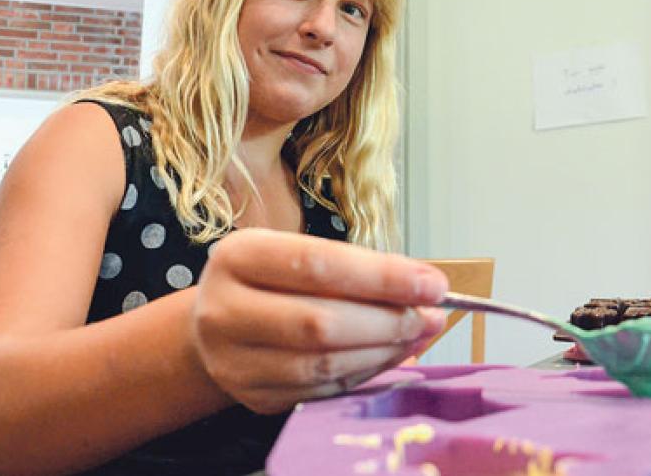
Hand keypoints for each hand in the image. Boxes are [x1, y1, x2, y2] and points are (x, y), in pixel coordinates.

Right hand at [189, 228, 446, 413]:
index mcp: (238, 258)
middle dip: (389, 321)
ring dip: (384, 351)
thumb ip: (356, 268)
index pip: (318, 266)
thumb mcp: (297, 253)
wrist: (218, 323)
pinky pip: (323, 390)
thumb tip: (426, 291)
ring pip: (323, 364)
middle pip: (320, 323)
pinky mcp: (255, 397)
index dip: (383, 277)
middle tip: (430, 316)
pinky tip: (390, 356)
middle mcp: (225, 310)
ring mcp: (235, 362)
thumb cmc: (271, 279)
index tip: (432, 284)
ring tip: (417, 334)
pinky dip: (366, 373)